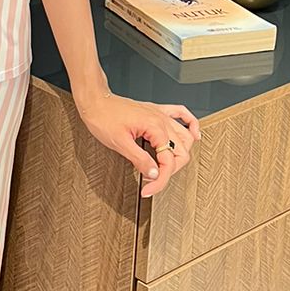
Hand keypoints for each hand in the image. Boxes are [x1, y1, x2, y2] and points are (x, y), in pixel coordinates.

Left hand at [74, 82, 199, 197]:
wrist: (95, 100)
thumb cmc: (103, 117)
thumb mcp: (119, 143)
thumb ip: (140, 160)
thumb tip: (154, 174)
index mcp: (155, 127)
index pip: (168, 161)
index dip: (160, 180)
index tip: (148, 189)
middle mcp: (161, 120)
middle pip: (181, 152)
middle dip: (170, 171)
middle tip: (153, 180)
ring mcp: (160, 114)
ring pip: (185, 137)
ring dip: (180, 154)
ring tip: (166, 167)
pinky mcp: (156, 111)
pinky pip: (181, 114)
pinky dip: (191, 125)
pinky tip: (194, 135)